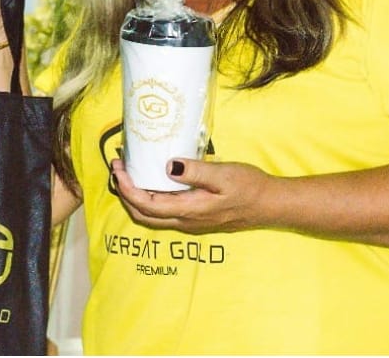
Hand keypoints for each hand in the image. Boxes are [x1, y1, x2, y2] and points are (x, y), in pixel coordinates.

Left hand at [110, 157, 273, 233]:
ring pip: (152, 217)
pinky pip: (163, 213)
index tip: (118, 168)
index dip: (127, 188)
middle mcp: (185, 222)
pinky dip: (150, 199)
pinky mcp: (195, 218)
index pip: (146, 204)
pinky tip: (152, 181)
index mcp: (188, 211)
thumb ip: (195, 171)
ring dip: (135, 197)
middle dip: (125, 193)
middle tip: (118, 168)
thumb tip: (167, 166)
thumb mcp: (223, 174)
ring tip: (129, 173)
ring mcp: (190, 223)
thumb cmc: (248, 186)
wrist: (269, 205)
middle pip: (142, 215)